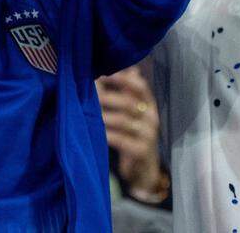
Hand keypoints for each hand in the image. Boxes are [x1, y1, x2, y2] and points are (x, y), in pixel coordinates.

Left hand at [97, 68, 163, 196]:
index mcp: (149, 104)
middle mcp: (152, 117)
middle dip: (106, 97)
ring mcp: (148, 135)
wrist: (144, 169)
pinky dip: (106, 134)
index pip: (140, 86)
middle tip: (88, 94)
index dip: (122, 78)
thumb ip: (123, 91)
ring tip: (87, 112)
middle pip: (128, 102)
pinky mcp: (141, 150)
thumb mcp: (132, 112)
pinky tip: (94, 132)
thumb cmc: (132, 134)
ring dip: (102, 115)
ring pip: (122, 120)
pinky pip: (120, 140)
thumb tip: (109, 70)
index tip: (102, 74)